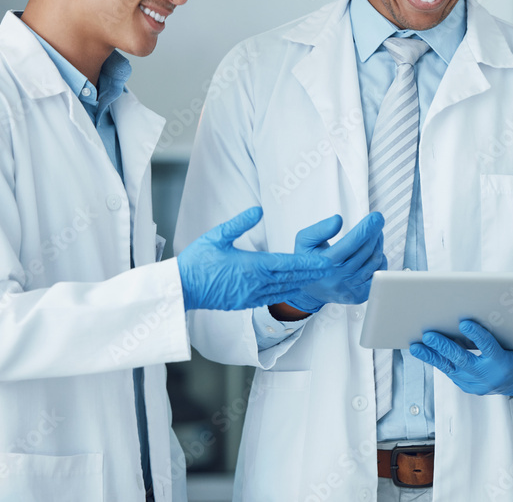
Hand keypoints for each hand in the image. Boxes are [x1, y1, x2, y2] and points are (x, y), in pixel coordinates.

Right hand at [177, 207, 333, 310]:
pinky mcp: (244, 303)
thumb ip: (239, 223)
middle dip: (312, 272)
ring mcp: (251, 295)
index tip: (326, 260)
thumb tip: (258, 210)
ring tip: (318, 278)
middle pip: (291, 278)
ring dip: (302, 283)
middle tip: (332, 268)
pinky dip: (287, 293)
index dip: (309, 262)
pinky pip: (272, 298)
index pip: (288, 264)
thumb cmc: (196, 261)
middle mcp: (256, 283)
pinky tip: (293, 289)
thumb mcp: (217, 236)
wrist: (180, 289)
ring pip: (284, 289)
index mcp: (252, 266)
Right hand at [284, 212, 385, 312]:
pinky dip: (380, 262)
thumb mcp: (304, 241)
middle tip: (377, 221)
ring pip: (373, 263)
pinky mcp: (358, 296)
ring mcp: (349, 289)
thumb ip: (320, 229)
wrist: (310, 291)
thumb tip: (338, 220)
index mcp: (324, 265)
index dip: (366, 229)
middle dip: (374, 233)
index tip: (375, 217)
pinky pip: (377, 276)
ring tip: (376, 234)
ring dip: (378, 244)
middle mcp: (337, 279)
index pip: (351, 244)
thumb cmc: (309, 262)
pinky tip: (375, 252)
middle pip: (365, 252)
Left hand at [409, 319, 512, 397]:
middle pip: (463, 360)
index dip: (477, 335)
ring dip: (432, 356)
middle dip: (444, 346)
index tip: (464, 322)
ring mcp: (477, 385)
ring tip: (416, 346)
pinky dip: (438, 361)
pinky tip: (426, 352)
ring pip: (451, 368)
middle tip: (429, 334)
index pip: (489, 348)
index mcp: (504, 364)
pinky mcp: (469, 388)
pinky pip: (451, 373)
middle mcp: (489, 377)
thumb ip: (498, 332)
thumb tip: (474, 314)